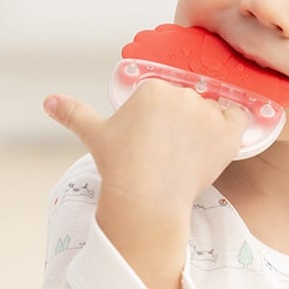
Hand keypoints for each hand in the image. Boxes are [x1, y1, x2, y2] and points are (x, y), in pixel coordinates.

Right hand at [43, 80, 247, 288]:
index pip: (163, 93)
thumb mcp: (96, 135)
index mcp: (153, 87)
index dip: (158, 117)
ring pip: (211, 110)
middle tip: (168, 150)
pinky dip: (234, 126)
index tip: (152, 139)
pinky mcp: (227, 133)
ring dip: (204, 127)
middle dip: (180, 121)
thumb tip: (48, 100)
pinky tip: (221, 140)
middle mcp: (182, 93)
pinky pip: (239, 119)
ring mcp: (206, 113)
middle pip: (188, 100)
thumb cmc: (120, 167)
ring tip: (187, 154)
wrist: (146, 201)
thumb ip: (73, 113)